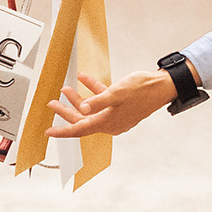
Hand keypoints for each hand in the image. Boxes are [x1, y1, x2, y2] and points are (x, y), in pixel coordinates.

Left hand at [44, 68, 176, 141]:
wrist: (163, 86)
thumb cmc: (142, 89)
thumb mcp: (117, 93)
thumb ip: (98, 101)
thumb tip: (83, 108)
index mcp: (108, 122)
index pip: (79, 129)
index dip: (62, 131)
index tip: (48, 132)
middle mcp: (111, 122)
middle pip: (82, 120)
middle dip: (66, 111)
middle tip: (52, 103)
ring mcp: (116, 115)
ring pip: (91, 110)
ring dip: (78, 99)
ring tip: (66, 89)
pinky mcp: (121, 107)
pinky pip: (102, 102)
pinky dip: (92, 92)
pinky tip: (84, 79)